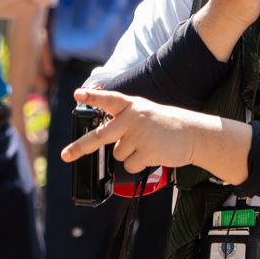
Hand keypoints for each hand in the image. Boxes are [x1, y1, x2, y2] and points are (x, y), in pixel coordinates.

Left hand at [59, 87, 249, 180]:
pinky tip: (152, 154)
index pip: (109, 99)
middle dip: (80, 147)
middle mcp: (133, 119)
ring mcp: (139, 135)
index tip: (77, 94)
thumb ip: (125, 120)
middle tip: (65, 155)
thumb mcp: (146, 113)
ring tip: (148, 145)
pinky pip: (129, 164)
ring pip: (118, 154)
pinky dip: (139, 163)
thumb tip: (104, 139)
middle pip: (100, 136)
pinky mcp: (146, 151)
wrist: (194, 134)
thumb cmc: (168, 125)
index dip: (92, 96)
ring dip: (129, 154)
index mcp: (132, 106)